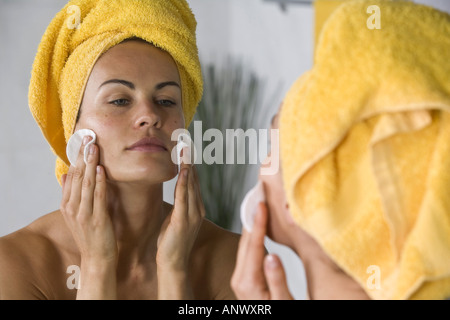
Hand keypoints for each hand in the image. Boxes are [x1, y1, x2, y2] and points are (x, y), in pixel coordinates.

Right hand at [60, 136, 116, 298]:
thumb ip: (71, 194)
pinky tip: (102, 169)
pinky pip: (98, 197)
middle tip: (88, 138)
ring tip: (94, 148)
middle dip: (83, 156)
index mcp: (68, 204)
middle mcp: (73, 207)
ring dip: (91, 164)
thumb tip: (65, 175)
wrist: (97, 258)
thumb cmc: (90, 235)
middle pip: (78, 176)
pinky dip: (100, 182)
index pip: (72, 176)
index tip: (83, 141)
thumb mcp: (76, 214)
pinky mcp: (97, 219)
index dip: (77, 158)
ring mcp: (84, 214)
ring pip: (86, 184)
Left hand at [156, 148, 204, 297]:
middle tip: (187, 140)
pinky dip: (185, 182)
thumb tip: (178, 191)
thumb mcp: (176, 219)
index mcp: (196, 208)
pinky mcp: (183, 221)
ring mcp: (192, 215)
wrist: (172, 264)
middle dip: (191, 159)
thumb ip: (179, 205)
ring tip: (186, 149)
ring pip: (191, 185)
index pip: (194, 182)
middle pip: (195, 179)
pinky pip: (184, 197)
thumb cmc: (171, 242)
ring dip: (189, 166)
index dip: (190, 164)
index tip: (186, 147)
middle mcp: (197, 209)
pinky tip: (185, 170)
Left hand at [231, 202, 293, 299]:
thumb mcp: (282, 303)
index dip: (258, 222)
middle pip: (245, 240)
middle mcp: (240, 277)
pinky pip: (248, 249)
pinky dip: (254, 234)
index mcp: (248, 282)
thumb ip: (276, 280)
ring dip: (252, 222)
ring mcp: (240, 276)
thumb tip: (272, 256)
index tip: (261, 203)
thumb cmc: (277, 313)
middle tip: (259, 193)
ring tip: (259, 202)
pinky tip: (259, 224)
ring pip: (245, 243)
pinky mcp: (246, 276)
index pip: (253, 245)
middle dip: (252, 215)